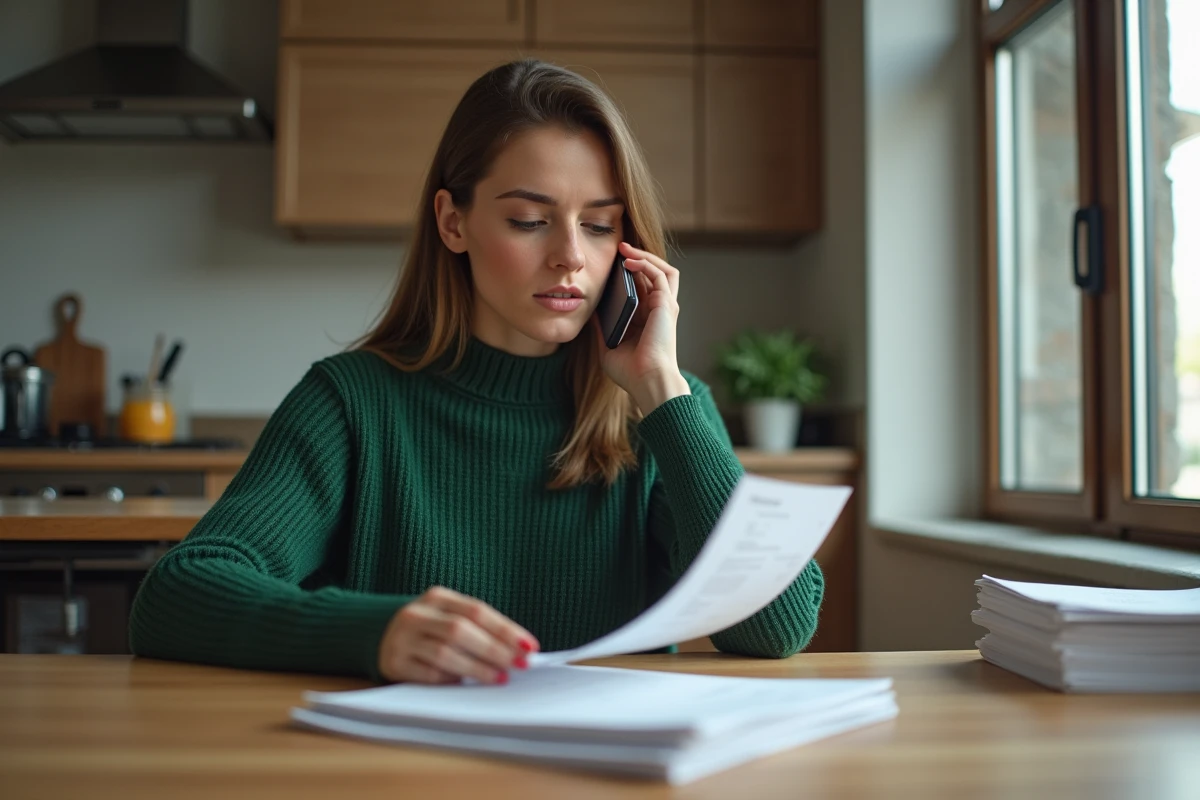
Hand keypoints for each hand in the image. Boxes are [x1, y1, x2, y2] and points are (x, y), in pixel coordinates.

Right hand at [377, 586, 538, 684]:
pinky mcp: (394, 663)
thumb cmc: (430, 629)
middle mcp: (416, 614)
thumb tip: (518, 650)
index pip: (476, 611)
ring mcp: (402, 638)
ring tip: (500, 677)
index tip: (529, 646)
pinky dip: (451, 679)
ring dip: (477, 668)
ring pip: (445, 653)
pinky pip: (429, 674)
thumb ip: (478, 628)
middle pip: (461, 630)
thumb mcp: (449, 617)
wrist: (382, 637)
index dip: (505, 629)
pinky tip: (466, 684)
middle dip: (495, 649)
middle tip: (519, 664)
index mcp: (436, 597)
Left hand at [597, 241, 690, 413]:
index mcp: (646, 320)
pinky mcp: (666, 304)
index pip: (641, 288)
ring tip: (624, 249)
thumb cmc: (630, 373)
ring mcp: (664, 306)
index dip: (628, 274)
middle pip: (653, 275)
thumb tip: (590, 312)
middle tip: (618, 250)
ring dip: (644, 256)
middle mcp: (658, 311)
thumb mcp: (607, 347)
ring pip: (662, 270)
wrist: (647, 382)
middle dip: (637, 259)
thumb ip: (601, 329)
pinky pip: (660, 274)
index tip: (609, 267)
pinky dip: (645, 263)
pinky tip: (628, 261)